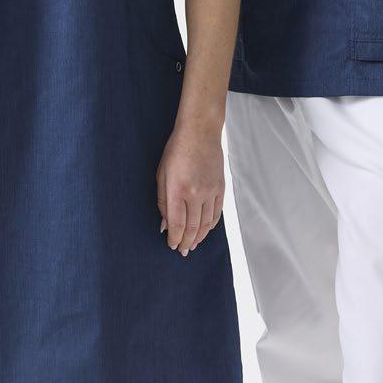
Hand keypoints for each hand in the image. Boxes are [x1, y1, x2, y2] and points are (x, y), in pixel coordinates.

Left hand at [155, 125, 224, 256]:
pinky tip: (205, 231)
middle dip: (186, 242)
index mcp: (178, 191)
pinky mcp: (220, 188)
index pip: (177, 225)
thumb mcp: (161, 174)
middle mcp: (196, 194)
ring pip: (206, 224)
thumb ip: (162, 201)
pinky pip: (217, 213)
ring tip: (193, 245)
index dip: (174, 238)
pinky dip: (211, 225)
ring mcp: (211, 192)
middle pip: (192, 228)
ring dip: (199, 237)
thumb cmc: (176, 150)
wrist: (200, 132)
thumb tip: (164, 225)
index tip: (171, 245)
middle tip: (182, 250)